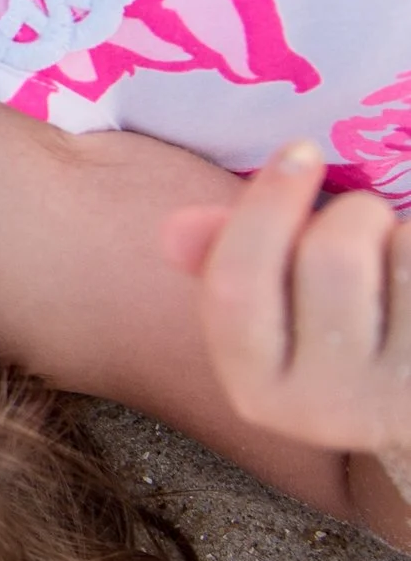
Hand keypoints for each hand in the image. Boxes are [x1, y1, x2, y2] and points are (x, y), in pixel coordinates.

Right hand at [164, 146, 410, 500]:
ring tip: (396, 263)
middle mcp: (327, 409)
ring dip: (399, 235)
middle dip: (351, 215)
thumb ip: (228, 263)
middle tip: (363, 224)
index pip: (237, 285)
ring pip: (399, 254)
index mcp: (259, 391)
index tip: (299, 151)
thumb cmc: (344, 341)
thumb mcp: (279, 313)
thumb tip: (173, 232)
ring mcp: (395, 400)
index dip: (264, 206)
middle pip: (331, 257)